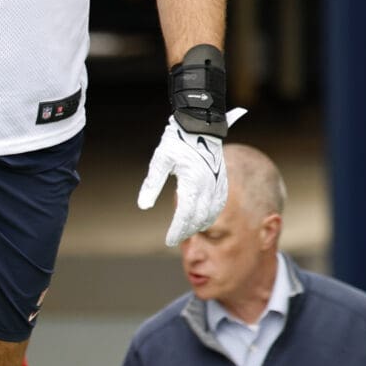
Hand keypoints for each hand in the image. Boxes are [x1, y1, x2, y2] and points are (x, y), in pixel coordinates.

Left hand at [138, 108, 247, 245]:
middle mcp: (208, 184)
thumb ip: (152, 184)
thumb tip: (143, 206)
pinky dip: (210, 216)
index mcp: (192, 181)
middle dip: (187, 231)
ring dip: (199, 225)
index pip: (185, 214)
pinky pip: (219, 204)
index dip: (177, 230)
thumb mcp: (159, 160)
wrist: (199, 124)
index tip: (169, 241)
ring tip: (184, 232)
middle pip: (199, 217)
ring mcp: (218, 183)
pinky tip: (201, 221)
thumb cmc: (176, 141)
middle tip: (174, 239)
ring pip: (212, 213)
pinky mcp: (222, 180)